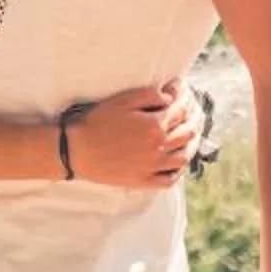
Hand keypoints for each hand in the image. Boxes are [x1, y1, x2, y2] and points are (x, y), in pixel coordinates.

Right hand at [64, 82, 199, 188]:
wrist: (76, 150)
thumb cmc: (98, 121)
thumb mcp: (124, 100)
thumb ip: (151, 95)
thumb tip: (171, 96)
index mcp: (155, 126)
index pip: (182, 110)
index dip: (186, 97)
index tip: (183, 90)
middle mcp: (159, 148)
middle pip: (189, 133)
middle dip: (194, 118)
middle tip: (194, 110)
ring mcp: (152, 167)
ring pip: (184, 157)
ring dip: (192, 143)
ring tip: (191, 134)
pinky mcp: (143, 181)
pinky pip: (170, 180)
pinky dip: (178, 171)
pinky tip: (177, 162)